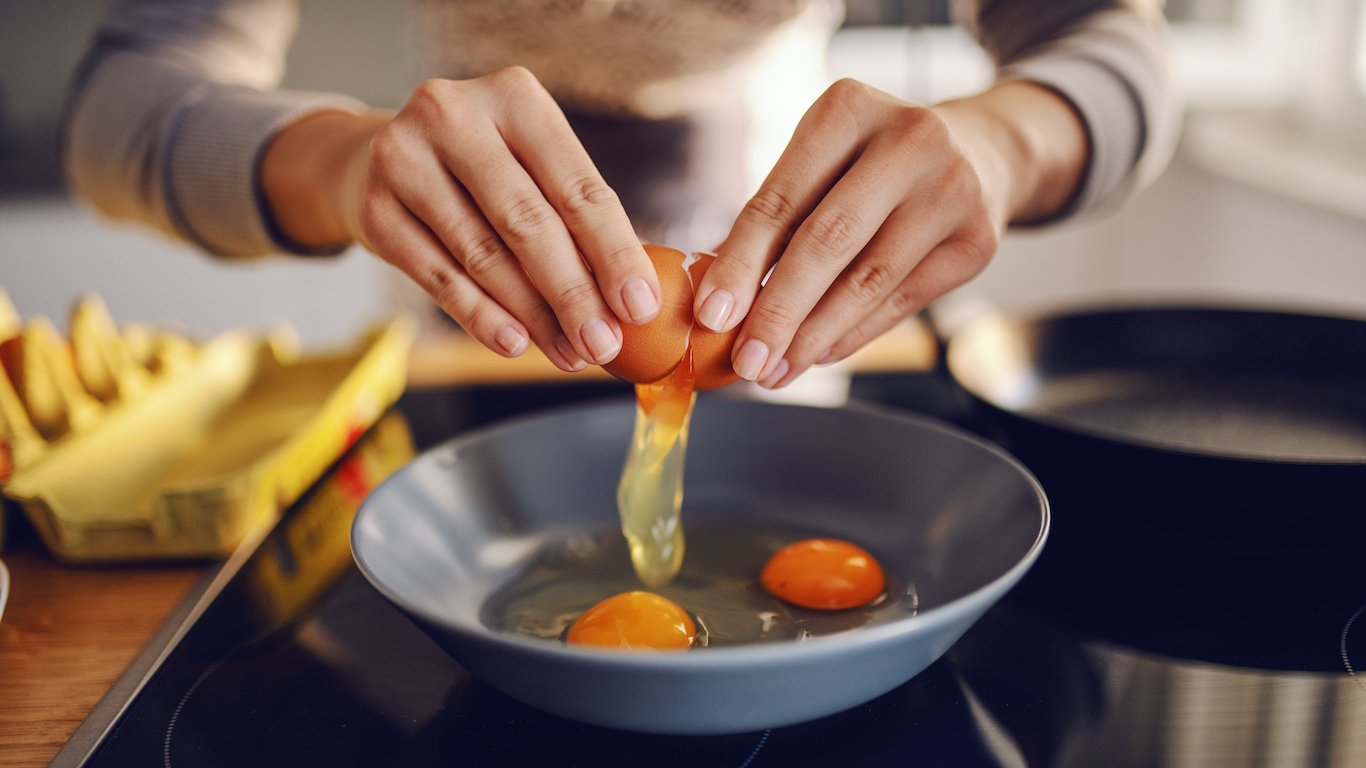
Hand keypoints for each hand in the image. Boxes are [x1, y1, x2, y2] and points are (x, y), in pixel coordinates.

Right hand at [262, 67, 660, 370]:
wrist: (374, 161)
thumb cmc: (482, 170)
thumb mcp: (531, 165)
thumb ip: (576, 218)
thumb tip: (631, 300)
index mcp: (514, 96)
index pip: (577, 187)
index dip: (614, 253)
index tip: (639, 307)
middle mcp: (454, 115)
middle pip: (528, 222)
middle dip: (574, 294)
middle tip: (603, 344)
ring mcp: (405, 159)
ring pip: (484, 256)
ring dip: (533, 316)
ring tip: (568, 353)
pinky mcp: (374, 208)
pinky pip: (439, 277)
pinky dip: (481, 317)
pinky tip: (515, 344)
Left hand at [692, 79, 1086, 387]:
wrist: (979, 151)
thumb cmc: (872, 163)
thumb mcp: (824, 161)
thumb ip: (776, 219)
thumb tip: (721, 301)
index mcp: (848, 108)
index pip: (780, 200)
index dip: (739, 263)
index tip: (711, 315)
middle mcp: (909, 138)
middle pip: (827, 241)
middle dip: (778, 311)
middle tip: (746, 361)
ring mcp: (952, 188)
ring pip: (867, 281)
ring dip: (813, 336)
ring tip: (775, 371)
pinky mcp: (977, 240)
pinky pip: (901, 301)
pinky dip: (852, 334)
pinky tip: (818, 355)